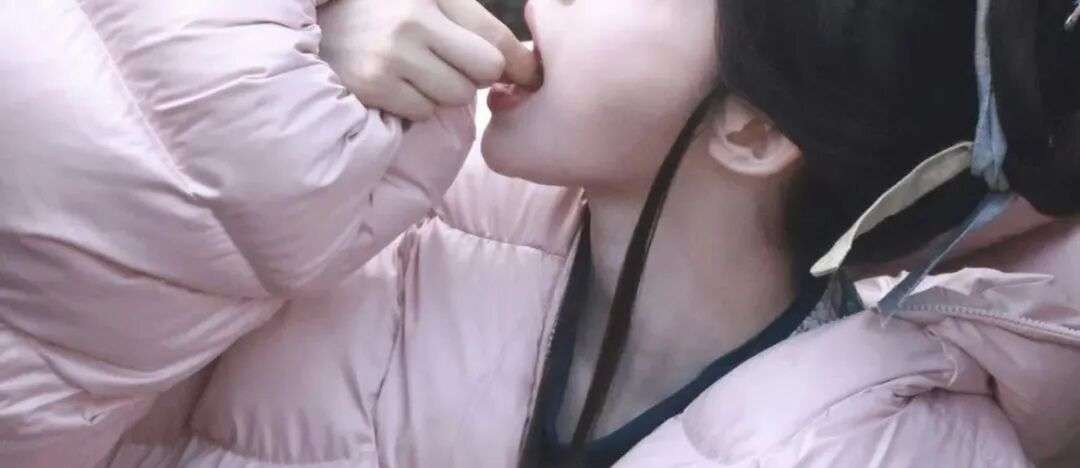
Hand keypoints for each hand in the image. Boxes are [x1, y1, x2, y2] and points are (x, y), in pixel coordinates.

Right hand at [317, 0, 538, 120]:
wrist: (319, 22)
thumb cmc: (388, 11)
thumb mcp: (432, 0)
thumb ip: (476, 24)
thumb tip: (527, 69)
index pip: (496, 38)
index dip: (519, 63)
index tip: (529, 76)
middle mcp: (412, 22)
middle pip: (484, 72)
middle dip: (476, 74)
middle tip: (453, 65)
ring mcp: (389, 56)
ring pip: (455, 96)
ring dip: (445, 91)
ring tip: (419, 70)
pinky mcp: (372, 85)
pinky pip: (423, 111)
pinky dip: (417, 104)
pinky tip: (398, 83)